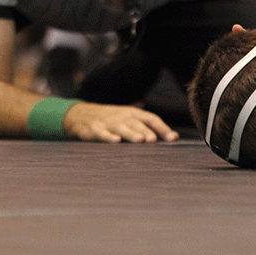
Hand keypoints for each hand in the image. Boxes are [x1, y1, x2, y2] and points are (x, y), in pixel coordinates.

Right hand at [63, 101, 179, 142]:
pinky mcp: (93, 129)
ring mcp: (107, 122)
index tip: (172, 138)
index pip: (151, 118)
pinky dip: (108, 137)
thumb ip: (149, 127)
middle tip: (155, 140)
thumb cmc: (111, 119)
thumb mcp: (129, 118)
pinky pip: (102, 133)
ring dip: (131, 133)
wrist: (80, 114)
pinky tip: (116, 141)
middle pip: (137, 123)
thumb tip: (174, 136)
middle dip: (147, 131)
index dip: (162, 127)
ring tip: (140, 140)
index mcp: (132, 113)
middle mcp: (122, 116)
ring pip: (121, 127)